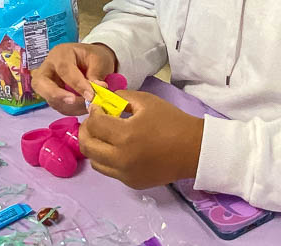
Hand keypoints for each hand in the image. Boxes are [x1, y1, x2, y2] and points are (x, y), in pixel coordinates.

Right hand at [31, 43, 116, 115]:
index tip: (91, 95)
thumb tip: (98, 89)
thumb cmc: (92, 57)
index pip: (64, 69)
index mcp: (60, 53)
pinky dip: (71, 110)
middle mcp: (48, 67)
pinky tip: (83, 107)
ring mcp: (47, 82)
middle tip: (74, 101)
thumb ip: (96, 74)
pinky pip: (57, 105)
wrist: (89, 60)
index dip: (76, 84)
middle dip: (57, 95)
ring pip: (49, 98)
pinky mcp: (51, 94)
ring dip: (69, 106)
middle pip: (40, 83)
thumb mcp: (98, 59)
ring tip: (87, 105)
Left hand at [79, 91, 203, 189]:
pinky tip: (116, 147)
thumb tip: (102, 102)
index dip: (94, 112)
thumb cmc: (171, 121)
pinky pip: (108, 170)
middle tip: (94, 120)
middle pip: (87, 145)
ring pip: (94, 161)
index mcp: (125, 135)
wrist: (194, 149)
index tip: (100, 107)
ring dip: (94, 145)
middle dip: (86, 129)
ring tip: (104, 134)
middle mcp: (121, 158)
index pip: (94, 124)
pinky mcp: (131, 183)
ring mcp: (125, 174)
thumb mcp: (145, 100)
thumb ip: (120, 97)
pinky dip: (106, 158)